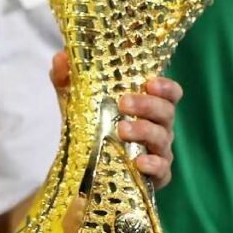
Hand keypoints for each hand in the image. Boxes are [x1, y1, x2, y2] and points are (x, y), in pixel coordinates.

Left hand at [49, 52, 181, 189]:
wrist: (78, 163)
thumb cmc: (87, 122)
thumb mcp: (73, 98)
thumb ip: (65, 76)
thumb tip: (61, 57)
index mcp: (147, 103)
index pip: (170, 92)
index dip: (166, 86)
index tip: (149, 83)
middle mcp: (158, 125)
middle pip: (166, 112)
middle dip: (147, 105)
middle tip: (123, 103)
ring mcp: (159, 151)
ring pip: (162, 138)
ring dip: (144, 131)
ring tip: (121, 130)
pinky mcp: (155, 176)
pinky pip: (162, 170)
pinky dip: (153, 165)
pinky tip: (138, 162)